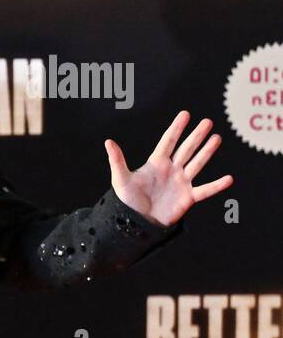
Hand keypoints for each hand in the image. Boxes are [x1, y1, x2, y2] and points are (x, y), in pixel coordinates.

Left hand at [105, 110, 233, 226]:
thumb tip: (108, 142)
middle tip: (207, 122)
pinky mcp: (188, 197)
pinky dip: (217, 186)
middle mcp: (171, 170)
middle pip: (186, 149)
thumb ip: (117, 160)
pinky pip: (205, 190)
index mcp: (156, 163)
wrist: (136, 223)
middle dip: (196, 136)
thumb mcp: (121, 179)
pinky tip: (229, 179)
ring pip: (197, 163)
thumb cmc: (127, 201)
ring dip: (207, 152)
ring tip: (217, 138)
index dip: (176, 128)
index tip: (185, 114)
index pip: (168, 141)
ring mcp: (181, 182)